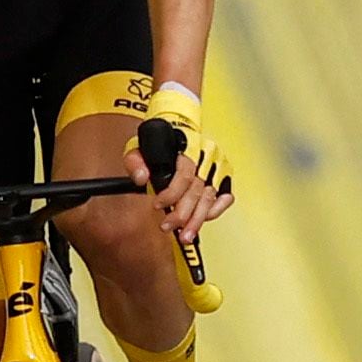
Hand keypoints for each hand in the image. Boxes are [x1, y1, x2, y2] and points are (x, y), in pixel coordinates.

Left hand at [135, 81, 229, 237]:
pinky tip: (205, 219)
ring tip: (186, 234)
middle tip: (169, 227)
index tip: (158, 205)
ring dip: (198, 219)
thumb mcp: (140, 145)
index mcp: (188, 150)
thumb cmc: (162, 139)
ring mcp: (216, 168)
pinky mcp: (223, 175)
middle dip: (184, 213)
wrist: (180, 126)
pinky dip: (216, 209)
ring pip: (211, 198)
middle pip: (198, 191)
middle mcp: (206, 159)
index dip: (172, 194)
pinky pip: (225, 196)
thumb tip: (142, 178)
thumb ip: (136, 162)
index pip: (184, 176)